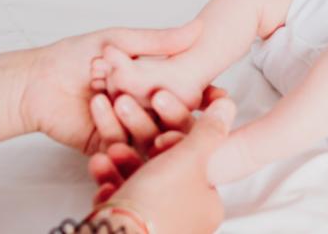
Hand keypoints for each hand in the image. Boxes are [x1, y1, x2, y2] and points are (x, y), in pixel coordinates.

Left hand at [0, 21, 202, 152]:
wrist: (35, 82)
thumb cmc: (74, 57)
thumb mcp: (120, 41)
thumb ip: (159, 42)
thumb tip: (198, 27)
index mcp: (154, 84)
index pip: (189, 93)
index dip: (206, 96)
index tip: (220, 95)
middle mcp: (146, 109)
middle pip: (173, 118)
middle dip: (174, 111)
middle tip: (166, 99)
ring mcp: (128, 130)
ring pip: (149, 134)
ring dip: (138, 117)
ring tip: (121, 99)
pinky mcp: (108, 146)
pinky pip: (120, 143)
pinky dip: (111, 126)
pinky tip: (99, 106)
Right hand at [87, 97, 236, 233]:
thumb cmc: (157, 203)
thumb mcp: (189, 158)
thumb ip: (208, 131)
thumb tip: (227, 106)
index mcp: (207, 203)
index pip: (194, 160)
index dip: (172, 138)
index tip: (155, 130)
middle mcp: (185, 218)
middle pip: (162, 170)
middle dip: (137, 149)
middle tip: (121, 139)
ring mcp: (156, 225)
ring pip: (138, 183)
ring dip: (120, 163)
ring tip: (106, 153)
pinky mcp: (129, 229)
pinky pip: (120, 200)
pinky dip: (109, 183)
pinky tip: (100, 173)